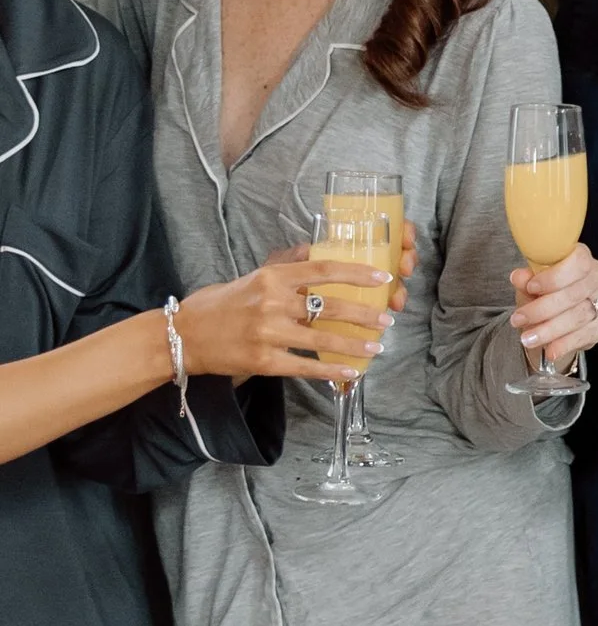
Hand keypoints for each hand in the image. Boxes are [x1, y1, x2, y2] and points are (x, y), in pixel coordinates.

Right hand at [180, 247, 398, 384]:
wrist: (183, 335)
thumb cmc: (218, 304)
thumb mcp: (251, 276)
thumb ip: (284, 267)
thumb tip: (314, 253)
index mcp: (272, 277)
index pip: (324, 270)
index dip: (357, 273)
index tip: (382, 277)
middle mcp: (272, 302)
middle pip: (330, 306)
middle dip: (364, 313)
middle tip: (386, 319)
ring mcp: (268, 333)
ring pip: (323, 339)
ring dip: (354, 345)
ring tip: (376, 347)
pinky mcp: (264, 361)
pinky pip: (306, 367)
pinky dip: (330, 371)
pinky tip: (350, 372)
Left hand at [512, 243, 597, 371]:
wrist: (558, 313)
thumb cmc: (546, 291)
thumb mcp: (532, 283)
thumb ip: (526, 280)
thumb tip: (518, 277)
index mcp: (583, 257)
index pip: (578, 263)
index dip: (554, 277)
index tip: (531, 288)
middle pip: (575, 294)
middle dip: (543, 309)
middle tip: (518, 320)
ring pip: (580, 316)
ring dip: (551, 330)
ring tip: (528, 338)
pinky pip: (586, 335)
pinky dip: (565, 344)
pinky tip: (549, 350)